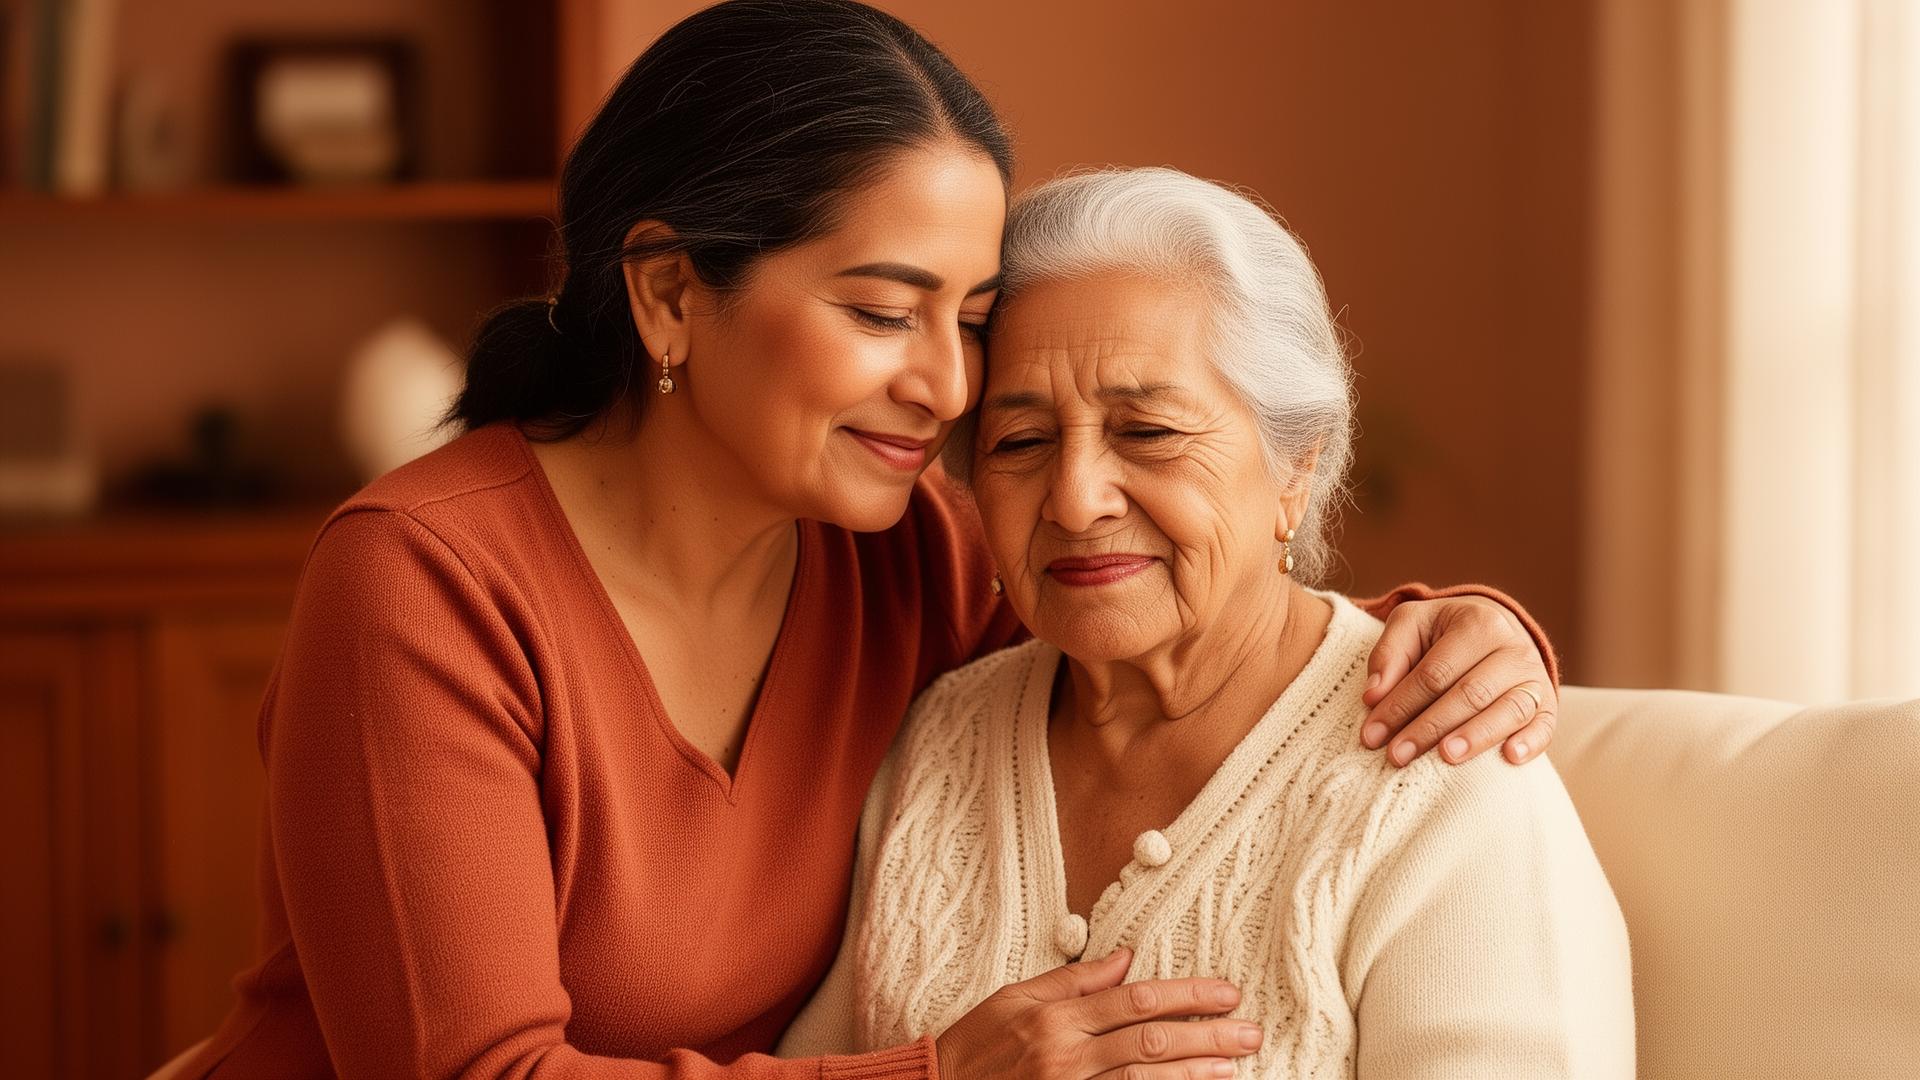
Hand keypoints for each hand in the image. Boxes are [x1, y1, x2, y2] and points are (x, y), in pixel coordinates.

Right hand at [935, 948, 1260, 1079]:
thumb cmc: (973, 1046)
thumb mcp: (1013, 998)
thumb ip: (1072, 980)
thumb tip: (1125, 957)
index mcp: (1056, 1017)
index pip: (1136, 1000)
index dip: (1187, 995)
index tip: (1227, 993)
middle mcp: (1067, 1056)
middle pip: (1152, 1041)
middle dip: (1207, 1035)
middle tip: (1250, 1032)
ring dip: (1195, 1075)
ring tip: (1233, 1067)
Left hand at [1359, 595, 1555, 766]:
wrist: (1494, 629)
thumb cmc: (1443, 633)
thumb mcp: (1411, 625)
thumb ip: (1389, 654)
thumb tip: (1373, 695)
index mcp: (1477, 623)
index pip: (1433, 673)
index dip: (1400, 705)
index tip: (1371, 735)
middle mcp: (1512, 648)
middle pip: (1468, 694)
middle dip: (1428, 728)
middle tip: (1397, 756)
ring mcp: (1534, 676)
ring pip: (1508, 710)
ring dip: (1476, 737)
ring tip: (1446, 758)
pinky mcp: (1547, 702)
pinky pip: (1545, 724)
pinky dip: (1531, 742)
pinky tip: (1510, 758)